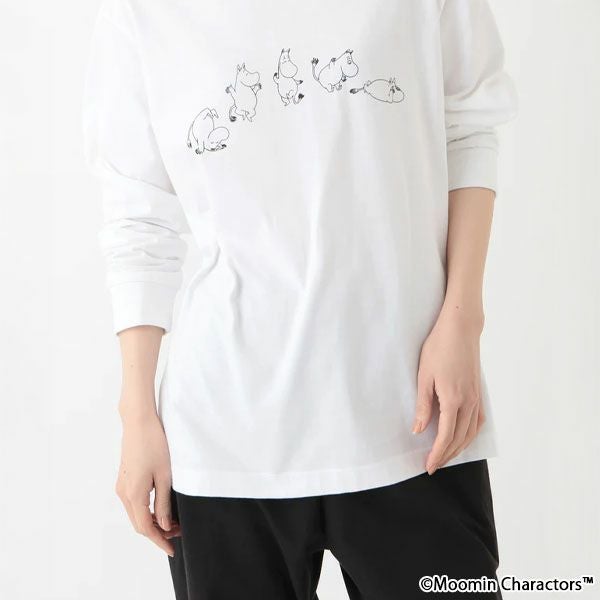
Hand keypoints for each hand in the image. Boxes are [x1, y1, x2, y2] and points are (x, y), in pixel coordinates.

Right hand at [115, 406, 180, 556]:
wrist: (138, 422)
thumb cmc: (154, 444)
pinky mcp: (124, 478)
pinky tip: (160, 508)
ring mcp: (121, 485)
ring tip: (173, 522)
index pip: (145, 528)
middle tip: (178, 533)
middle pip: (139, 523)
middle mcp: (123, 493)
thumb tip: (163, 525)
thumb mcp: (165, 475)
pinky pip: (133, 503)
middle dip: (158, 532)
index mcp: (134, 494)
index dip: (159, 541)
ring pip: (135, 514)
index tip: (172, 550)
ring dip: (152, 521)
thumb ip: (163, 502)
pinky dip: (146, 511)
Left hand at [413, 308, 485, 474]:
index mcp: (453, 400)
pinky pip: (477, 421)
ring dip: (459, 448)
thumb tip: (418, 430)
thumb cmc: (439, 348)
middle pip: (459, 439)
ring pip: (470, 432)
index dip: (437, 454)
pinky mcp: (479, 392)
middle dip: (446, 455)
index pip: (445, 436)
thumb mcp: (424, 376)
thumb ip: (423, 405)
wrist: (461, 329)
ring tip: (446, 456)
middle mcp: (468, 402)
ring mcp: (476, 397)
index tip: (428, 466)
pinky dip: (470, 435)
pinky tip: (463, 437)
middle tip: (433, 465)